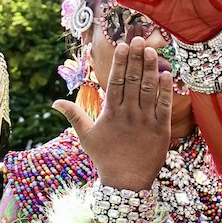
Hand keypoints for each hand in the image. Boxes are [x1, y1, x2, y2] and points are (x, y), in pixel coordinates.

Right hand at [54, 41, 173, 190]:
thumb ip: (74, 115)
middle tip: (139, 39)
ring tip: (151, 50)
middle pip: (133, 81)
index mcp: (111, 114)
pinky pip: (164, 107)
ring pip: (149, 90)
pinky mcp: (162, 130)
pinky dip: (166, 90)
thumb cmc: (105, 158)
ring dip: (150, 69)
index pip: (116, 82)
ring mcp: (146, 122)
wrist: (126, 183)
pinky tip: (166, 74)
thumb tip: (54, 102)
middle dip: (136, 59)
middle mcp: (128, 114)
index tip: (123, 46)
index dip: (120, 63)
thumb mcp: (86, 136)